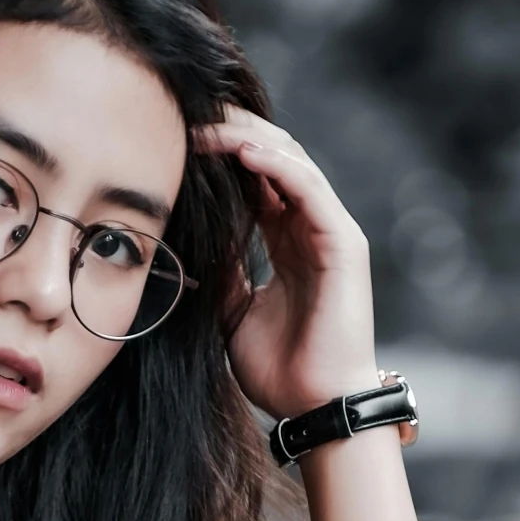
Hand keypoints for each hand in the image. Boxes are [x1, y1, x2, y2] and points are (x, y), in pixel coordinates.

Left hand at [195, 110, 378, 422]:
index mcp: (288, 243)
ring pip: (290, 164)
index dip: (221, 155)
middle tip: (187, 113)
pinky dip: (276, 166)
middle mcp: (311, 230)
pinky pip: (309, 189)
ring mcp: (329, 233)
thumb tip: (191, 240)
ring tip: (205, 126)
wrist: (315, 407)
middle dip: (232, 132)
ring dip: (246, 140)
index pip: (256, 181)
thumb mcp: (232, 312)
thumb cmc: (281, 370)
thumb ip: (222, 271)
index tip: (176, 139)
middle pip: (273, 160)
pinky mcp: (343, 243)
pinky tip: (241, 151)